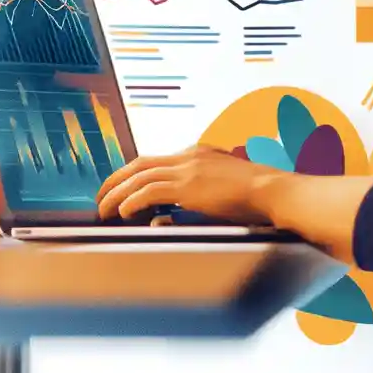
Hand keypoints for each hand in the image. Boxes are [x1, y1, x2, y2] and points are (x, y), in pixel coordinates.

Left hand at [96, 145, 271, 222]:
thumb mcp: (218, 194)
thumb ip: (189, 203)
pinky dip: (132, 201)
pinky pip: (149, 191)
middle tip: (100, 197)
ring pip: (139, 177)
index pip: (156, 160)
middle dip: (115, 180)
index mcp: (198, 154)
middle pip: (139, 164)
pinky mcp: (188, 185)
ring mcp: (188, 168)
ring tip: (104, 209)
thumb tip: (160, 219)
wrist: (273, 190)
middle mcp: (189, 156)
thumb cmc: (255, 197)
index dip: (133, 175)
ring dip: (117, 194)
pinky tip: (124, 212)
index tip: (121, 189)